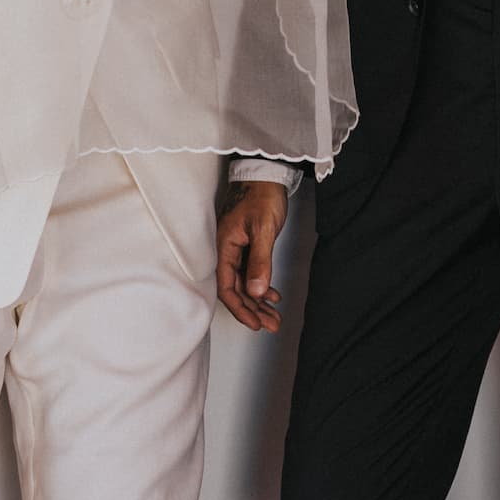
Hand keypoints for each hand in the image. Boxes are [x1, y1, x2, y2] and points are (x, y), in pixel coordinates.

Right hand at [215, 181, 289, 331]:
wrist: (266, 174)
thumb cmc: (262, 195)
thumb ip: (260, 261)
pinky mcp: (247, 245)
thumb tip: (256, 292)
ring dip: (258, 301)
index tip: (255, 323)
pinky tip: (272, 295)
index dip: (241, 308)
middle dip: (253, 310)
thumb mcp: (263, 229)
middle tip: (271, 324)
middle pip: (236, 289)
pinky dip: (261, 285)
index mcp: (224, 247)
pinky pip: (250, 272)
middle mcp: (227, 251)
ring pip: (245, 283)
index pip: (228, 288)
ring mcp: (237, 248)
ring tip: (274, 316)